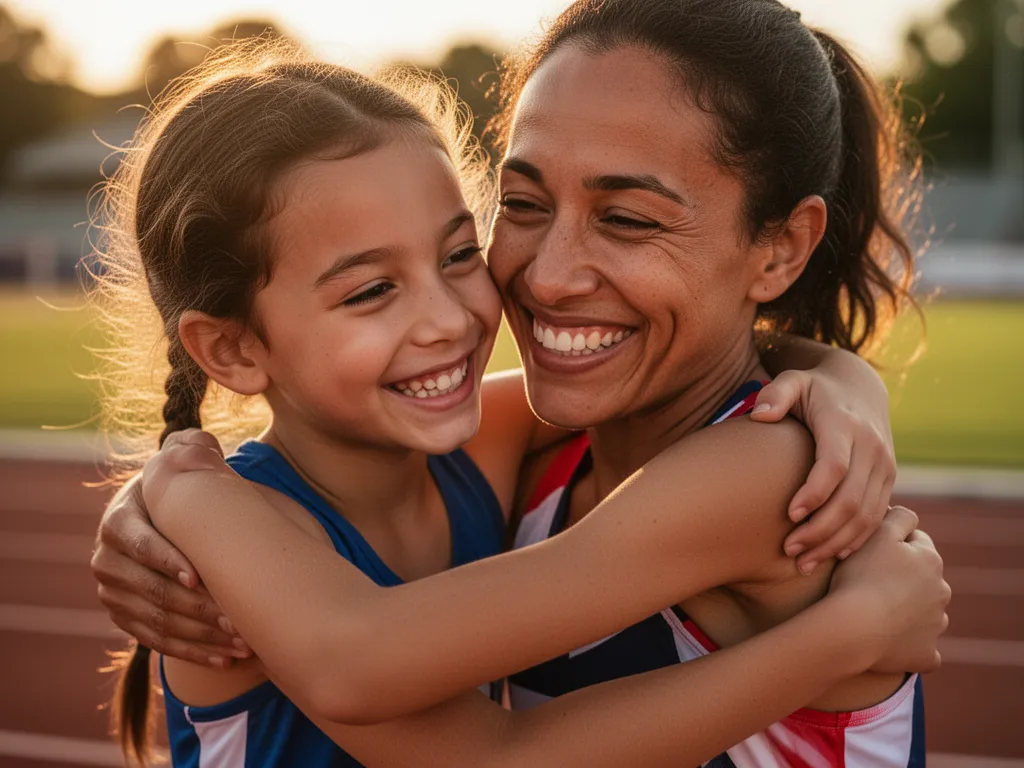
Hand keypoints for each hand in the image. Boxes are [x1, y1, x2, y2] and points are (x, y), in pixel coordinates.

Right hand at [91, 436, 250, 668]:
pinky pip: (158, 641)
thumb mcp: (180, 472)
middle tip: (238, 617)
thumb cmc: (181, 497)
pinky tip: (226, 658)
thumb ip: (191, 451)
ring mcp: (113, 593)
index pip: (140, 543)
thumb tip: (199, 439)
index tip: (199, 576)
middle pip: (152, 589)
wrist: (161, 524)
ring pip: (158, 620)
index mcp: (120, 520)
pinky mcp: (124, 619)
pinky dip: (194, 651)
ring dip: (202, 634)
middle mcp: (107, 559)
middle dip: (197, 606)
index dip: (168, 560)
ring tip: (242, 640)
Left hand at [752, 366, 894, 572]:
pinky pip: (877, 517)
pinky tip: (831, 555)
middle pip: (851, 499)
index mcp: (845, 424)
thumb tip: (760, 414)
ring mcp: (884, 465)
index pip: (834, 466)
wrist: (859, 387)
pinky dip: (856, 539)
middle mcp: (871, 447)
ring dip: (836, 542)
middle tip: (789, 550)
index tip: (789, 515)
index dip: (814, 494)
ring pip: (867, 515)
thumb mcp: (792, 380)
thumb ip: (774, 394)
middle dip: (820, 530)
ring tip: (804, 562)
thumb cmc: (813, 388)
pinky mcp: (888, 479)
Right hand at [828, 506, 949, 673]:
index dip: (893, 545)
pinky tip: (891, 643)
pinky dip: (910, 646)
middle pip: (923, 579)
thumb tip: (906, 513)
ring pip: (925, 613)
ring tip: (875, 613)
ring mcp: (936, 625)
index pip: (916, 542)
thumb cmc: (860, 577)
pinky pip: (922, 649)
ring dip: (908, 612)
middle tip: (869, 582)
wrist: (853, 627)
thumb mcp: (876, 533)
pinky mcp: (926, 653)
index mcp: (930, 559)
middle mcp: (941, 590)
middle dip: (903, 579)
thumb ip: (897, 517)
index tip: (870, 553)